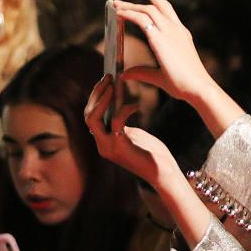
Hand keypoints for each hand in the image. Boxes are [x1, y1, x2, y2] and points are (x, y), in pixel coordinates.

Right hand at [84, 74, 181, 188]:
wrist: (163, 173)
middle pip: (88, 115)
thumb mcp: (133, 135)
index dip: (95, 98)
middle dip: (96, 94)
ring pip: (92, 119)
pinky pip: (115, 122)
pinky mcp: (120, 147)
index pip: (90, 116)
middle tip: (107, 77)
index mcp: (103, 142)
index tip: (104, 81)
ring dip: (101, 99)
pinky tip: (136, 106)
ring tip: (112, 84)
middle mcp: (102, 145)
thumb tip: (118, 103)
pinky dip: (124, 110)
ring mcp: (108, 147)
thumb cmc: (152, 154)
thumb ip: (121, 124)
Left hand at [113, 0, 217, 104]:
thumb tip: (125, 74)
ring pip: (147, 9)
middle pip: (159, 5)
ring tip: (116, 5)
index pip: (168, 11)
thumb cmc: (184, 85)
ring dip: (130, 6)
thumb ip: (142, 72)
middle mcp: (176, 30)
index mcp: (181, 36)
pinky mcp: (160, 37)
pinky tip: (119, 14)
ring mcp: (170, 31)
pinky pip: (141, 19)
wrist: (197, 88)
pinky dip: (129, 14)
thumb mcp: (160, 77)